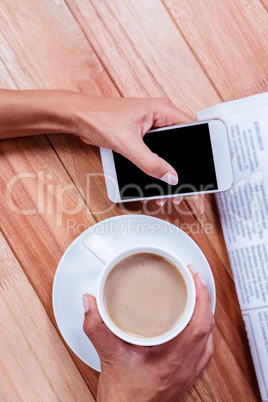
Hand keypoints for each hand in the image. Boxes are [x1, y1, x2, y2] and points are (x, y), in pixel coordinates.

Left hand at [70, 95, 192, 204]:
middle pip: (182, 143)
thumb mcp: (128, 143)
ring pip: (169, 150)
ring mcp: (151, 127)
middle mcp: (159, 117)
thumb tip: (170, 177)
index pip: (192, 128)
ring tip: (168, 188)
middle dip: (182, 165)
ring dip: (168, 168)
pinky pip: (156, 153)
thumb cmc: (99, 118)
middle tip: (182, 184)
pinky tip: (155, 180)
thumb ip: (151, 162)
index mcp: (162, 110)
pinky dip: (157, 167)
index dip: (199, 148)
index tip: (198, 168)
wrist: (79, 118)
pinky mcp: (142, 136)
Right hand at [82, 265, 214, 401]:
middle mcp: (185, 368)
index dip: (201, 297)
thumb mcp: (108, 357)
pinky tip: (193, 324)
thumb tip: (90, 303)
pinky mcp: (186, 377)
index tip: (194, 279)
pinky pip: (204, 350)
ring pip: (208, 340)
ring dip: (205, 315)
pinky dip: (202, 331)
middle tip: (194, 280)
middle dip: (204, 299)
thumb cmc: (123, 397)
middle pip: (207, 328)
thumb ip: (96, 327)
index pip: (198, 325)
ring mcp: (188, 374)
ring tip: (196, 296)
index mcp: (171, 361)